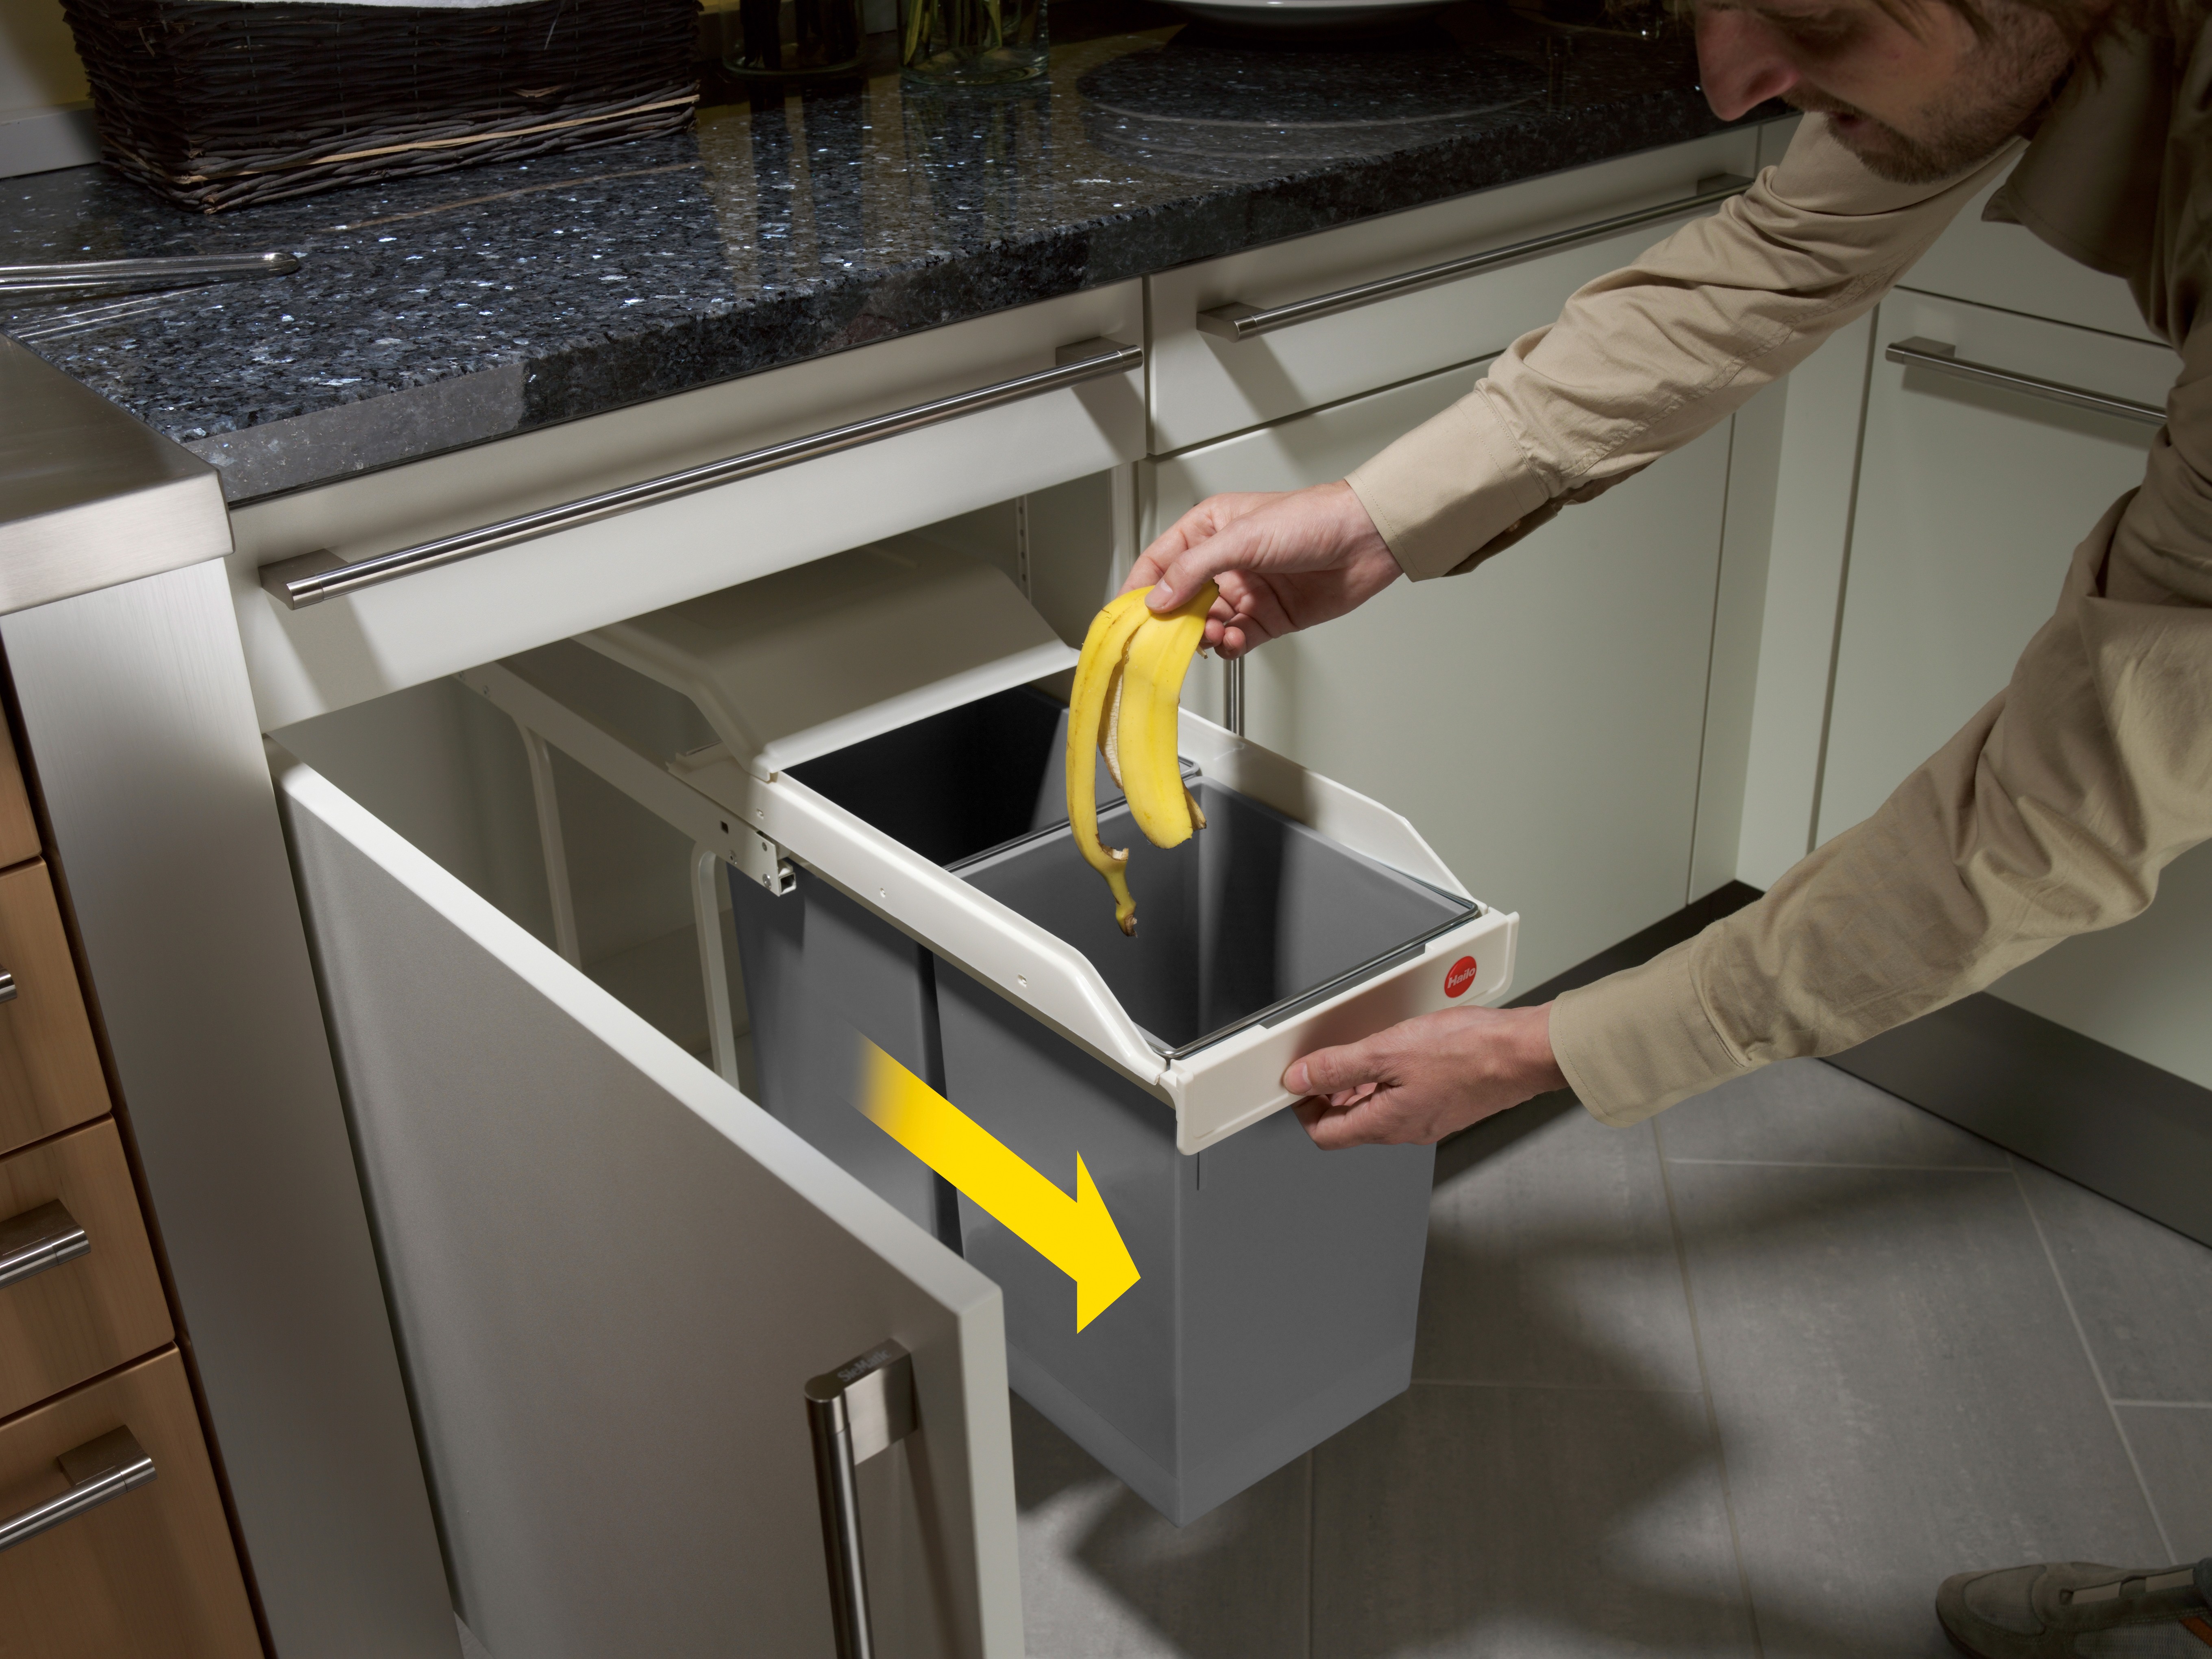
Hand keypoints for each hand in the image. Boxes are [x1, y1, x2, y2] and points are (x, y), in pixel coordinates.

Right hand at [1121, 481, 1403, 657]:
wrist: (1365, 539)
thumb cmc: (1312, 519)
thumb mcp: (1240, 537)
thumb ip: (1194, 569)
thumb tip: (1160, 598)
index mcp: (1210, 530)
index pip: (1160, 562)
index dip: (1140, 588)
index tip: (1127, 615)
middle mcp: (1225, 561)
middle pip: (1181, 600)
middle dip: (1174, 621)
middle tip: (1168, 638)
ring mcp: (1246, 591)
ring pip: (1207, 624)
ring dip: (1205, 634)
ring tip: (1214, 634)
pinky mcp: (1268, 617)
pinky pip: (1237, 639)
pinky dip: (1231, 645)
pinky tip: (1236, 640)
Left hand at [1285, 1003, 1566, 1148]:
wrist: (1524, 1052)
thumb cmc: (1470, 1052)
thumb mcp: (1388, 1052)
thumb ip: (1338, 1066)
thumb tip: (1299, 1078)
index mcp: (1387, 1124)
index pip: (1326, 1135)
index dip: (1303, 1109)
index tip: (1298, 1083)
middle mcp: (1407, 1129)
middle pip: (1350, 1122)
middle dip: (1330, 1094)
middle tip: (1324, 1063)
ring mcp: (1429, 1118)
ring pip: (1378, 1108)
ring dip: (1360, 1084)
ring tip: (1359, 1052)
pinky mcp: (1448, 1103)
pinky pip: (1404, 1097)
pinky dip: (1390, 1079)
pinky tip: (1397, 1051)